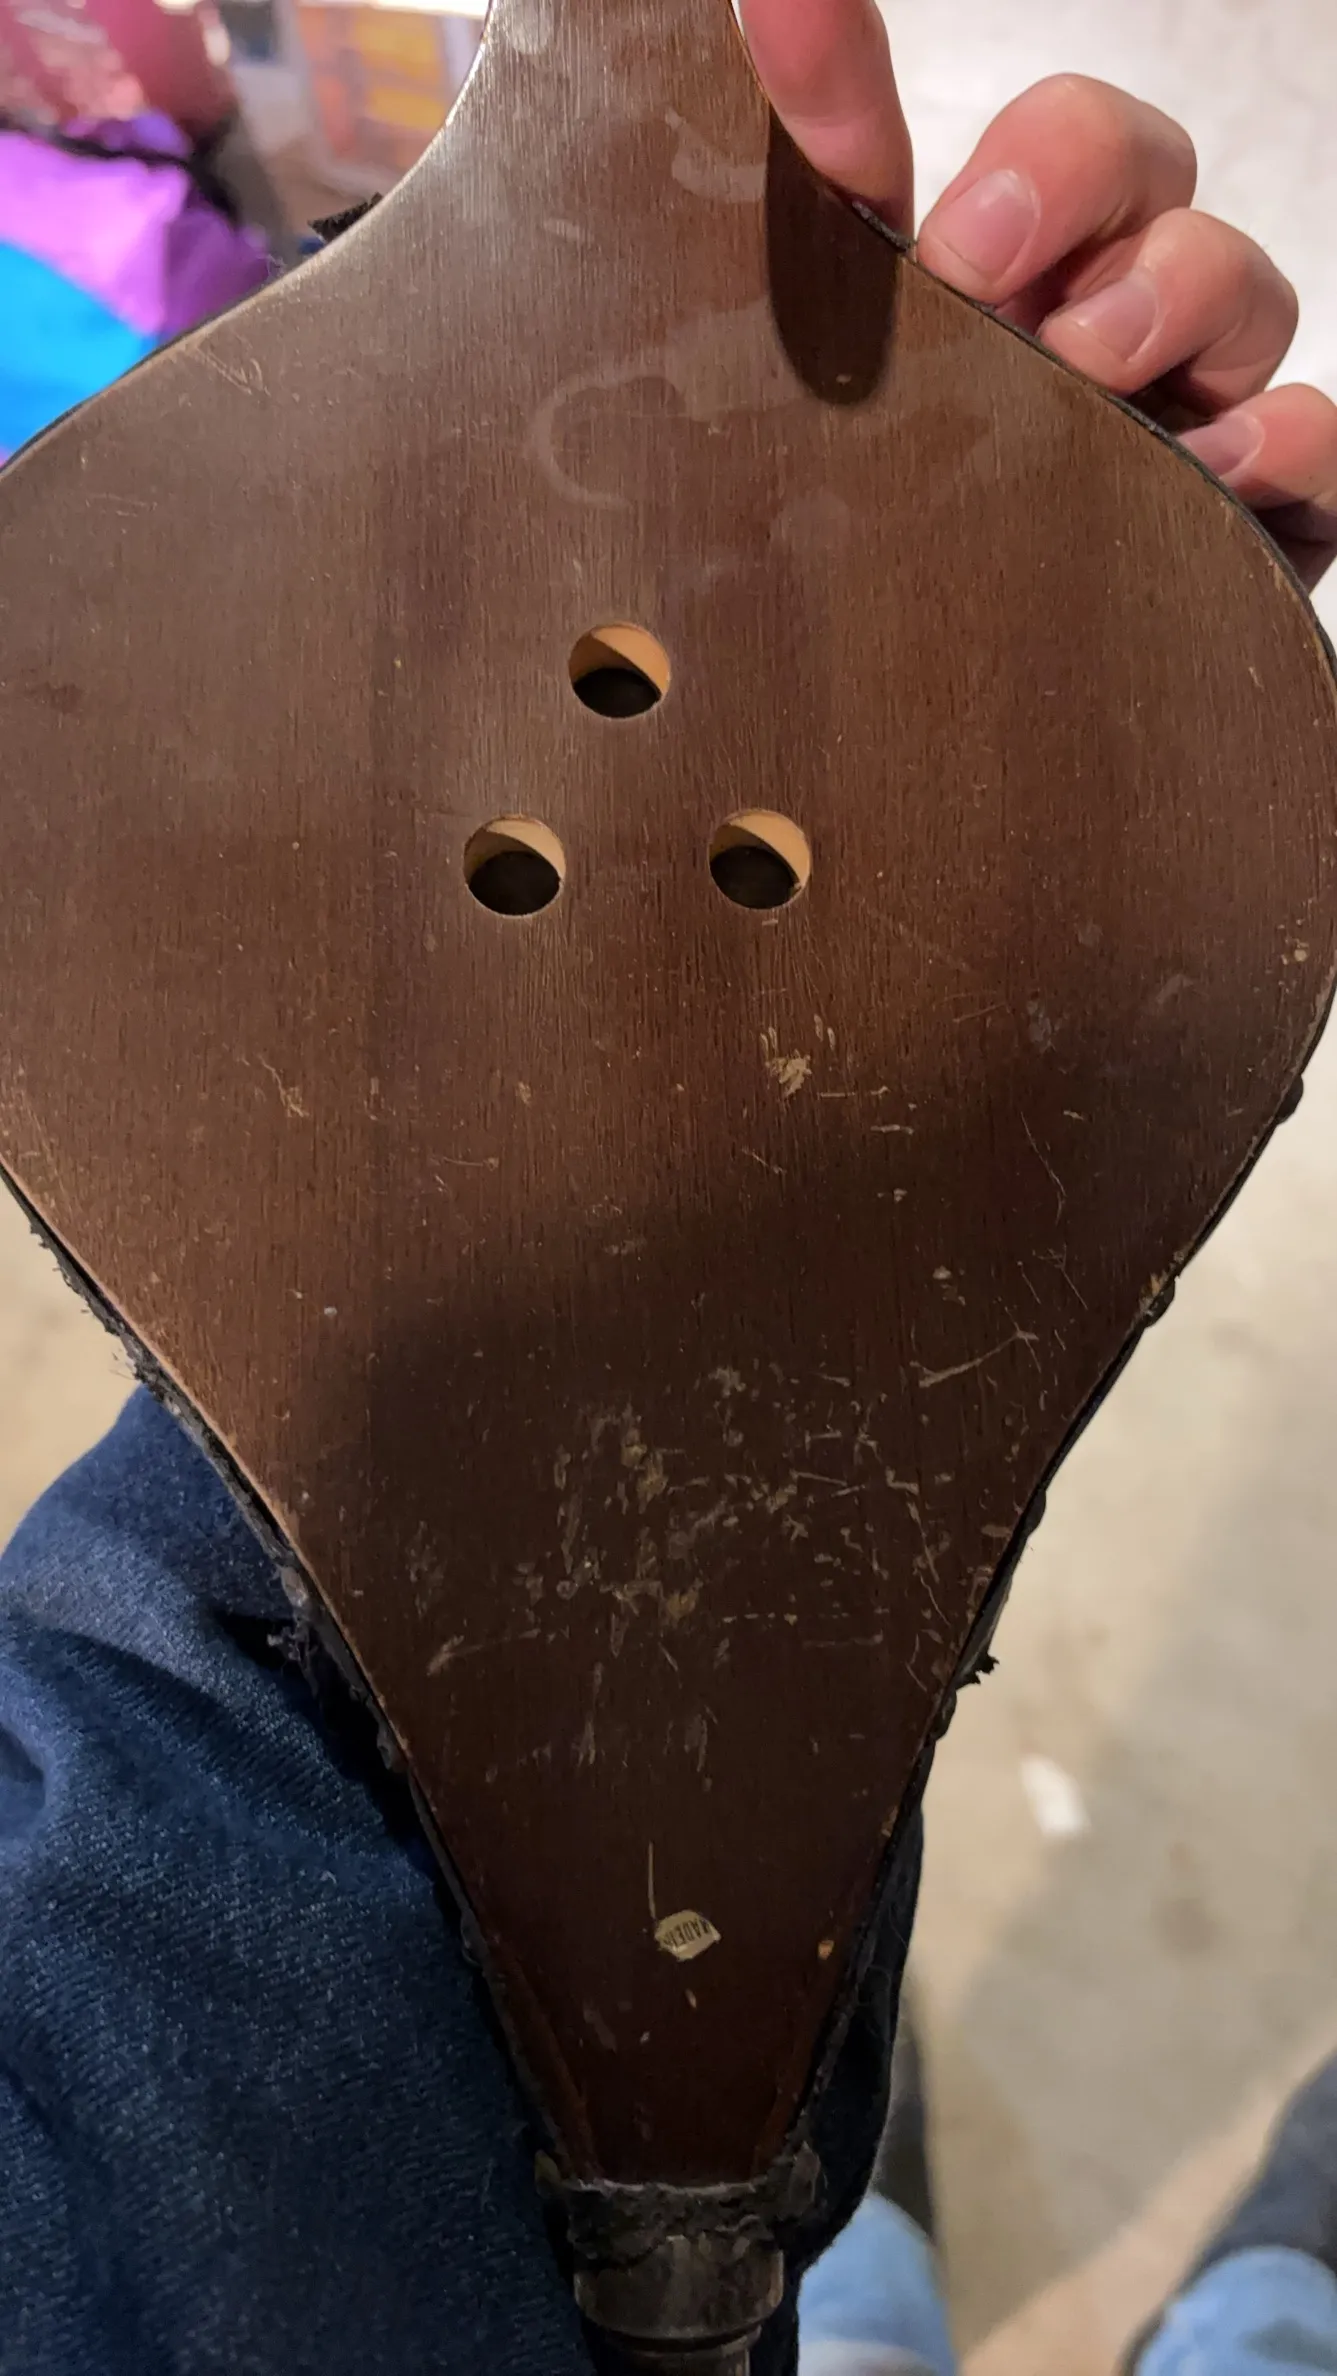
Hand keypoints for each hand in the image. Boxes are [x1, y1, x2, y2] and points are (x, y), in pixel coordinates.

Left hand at [739, 0, 1336, 589]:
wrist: (915, 741)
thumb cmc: (878, 550)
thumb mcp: (824, 368)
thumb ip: (820, 182)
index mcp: (990, 287)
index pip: (1044, 149)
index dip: (1025, 147)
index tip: (926, 196)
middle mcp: (1094, 328)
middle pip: (1155, 181)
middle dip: (1090, 200)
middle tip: (1002, 293)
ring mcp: (1183, 418)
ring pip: (1244, 289)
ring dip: (1181, 304)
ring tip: (1094, 378)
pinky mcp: (1252, 521)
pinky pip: (1320, 442)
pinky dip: (1288, 437)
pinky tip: (1217, 464)